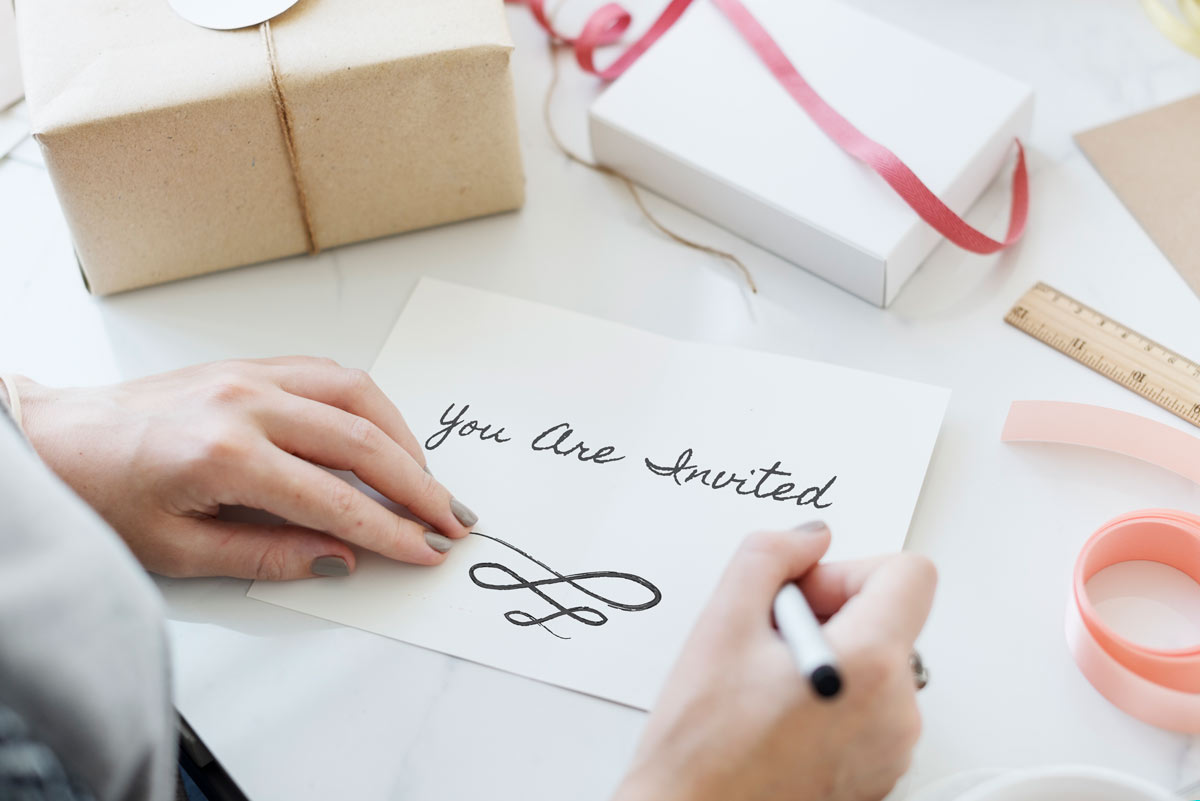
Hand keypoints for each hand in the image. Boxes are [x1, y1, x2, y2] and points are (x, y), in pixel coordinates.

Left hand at [11, 357, 477, 579]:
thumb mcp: (177, 550)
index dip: (389, 531)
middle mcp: (246, 404)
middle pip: (361, 442)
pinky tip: (384, 434)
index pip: (333, 500)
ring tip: (426, 480)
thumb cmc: (101, 494)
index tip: (424, 551)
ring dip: (403, 438)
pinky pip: (329, 374)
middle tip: (450, 519)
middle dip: (417, 486)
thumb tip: (337, 558)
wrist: (53, 439)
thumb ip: (266, 555)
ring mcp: (250, 375)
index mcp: (225, 455)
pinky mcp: (249, 364)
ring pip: (356, 396)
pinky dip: (369, 405)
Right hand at [615, 524, 935, 800]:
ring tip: (767, 685)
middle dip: (830, 613)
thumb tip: (808, 539)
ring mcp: (891, 749)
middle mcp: (897, 712)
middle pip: (888, 619)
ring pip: (876, 664)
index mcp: (870, 666)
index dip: (850, 569)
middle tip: (767, 641)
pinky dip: (832, 698)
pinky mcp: (877, 774)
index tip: (805, 592)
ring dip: (828, 656)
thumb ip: (769, 555)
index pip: (909, 573)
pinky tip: (778, 715)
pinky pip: (870, 709)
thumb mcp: (720, 623)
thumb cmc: (702, 746)